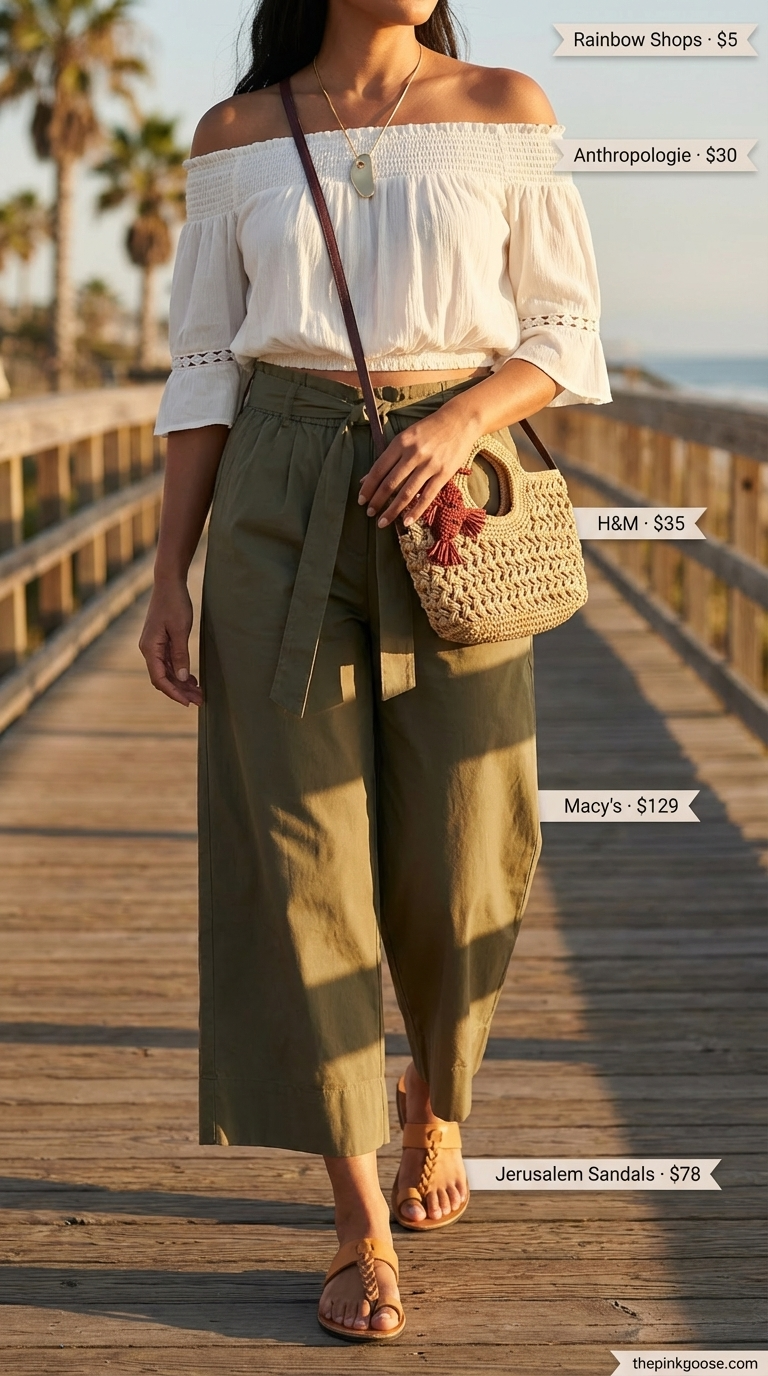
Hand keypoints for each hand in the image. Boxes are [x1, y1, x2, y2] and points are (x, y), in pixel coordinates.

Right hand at [139, 577, 201, 707]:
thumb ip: (180, 655)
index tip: (188, 702)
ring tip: (198, 692)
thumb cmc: (175, 603)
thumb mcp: (180, 630)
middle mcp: (148, 649)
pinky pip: (168, 662)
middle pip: (163, 678)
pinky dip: (179, 671)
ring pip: (167, 671)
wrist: (169, 583)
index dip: (173, 693)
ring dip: (181, 683)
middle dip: (180, 691)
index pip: (159, 679)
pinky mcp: (160, 641)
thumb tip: (181, 677)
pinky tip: (191, 678)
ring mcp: (153, 646)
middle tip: (199, 700)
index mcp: (150, 648)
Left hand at [358, 401, 478, 528]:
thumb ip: (389, 457)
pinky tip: (407, 522)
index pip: (379, 469)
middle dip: (377, 501)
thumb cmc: (430, 429)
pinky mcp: (444, 473)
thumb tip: (367, 478)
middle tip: (369, 513)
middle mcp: (414, 454)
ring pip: (407, 493)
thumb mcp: (406, 436)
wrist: (460, 420)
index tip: (361, 500)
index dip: (368, 487)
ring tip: (382, 522)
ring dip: (392, 510)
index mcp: (401, 442)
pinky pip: (427, 496)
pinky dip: (416, 511)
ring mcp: (430, 465)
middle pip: (390, 483)